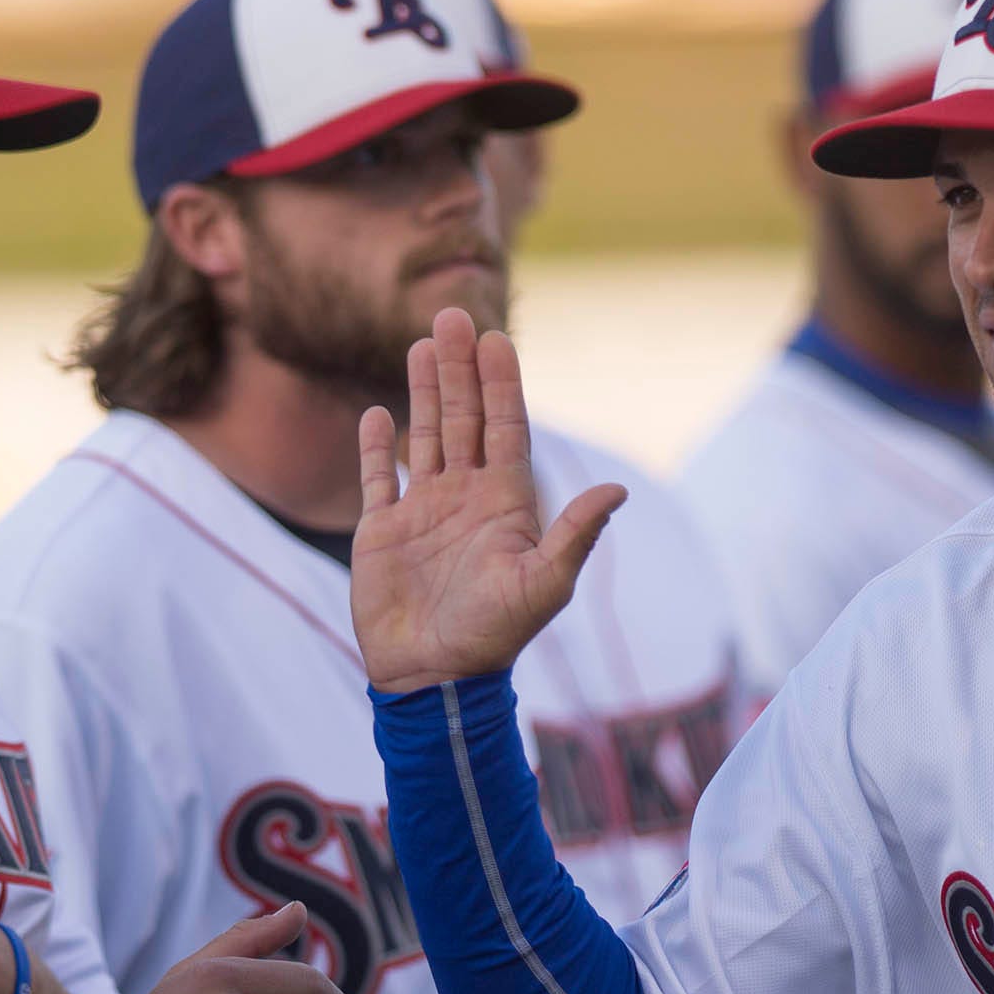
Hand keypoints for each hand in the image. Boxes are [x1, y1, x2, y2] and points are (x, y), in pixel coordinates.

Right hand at [353, 308, 622, 692]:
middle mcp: (465, 498)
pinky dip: (376, 447)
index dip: (501, 384)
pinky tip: (378, 414)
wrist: (434, 679)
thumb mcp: (543, 584)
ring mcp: (423, 512)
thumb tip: (617, 490)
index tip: (496, 339)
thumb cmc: (492, 635)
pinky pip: (379, 479)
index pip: (506, 428)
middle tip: (451, 315)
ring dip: (423, 391)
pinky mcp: (383, 532)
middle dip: (458, 369)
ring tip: (421, 344)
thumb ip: (576, 534)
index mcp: (505, 503)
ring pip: (425, 437)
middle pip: (464, 418)